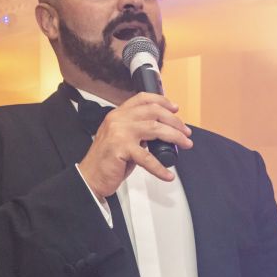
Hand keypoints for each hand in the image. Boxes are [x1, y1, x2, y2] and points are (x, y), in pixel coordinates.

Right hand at [78, 92, 192, 198]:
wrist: (90, 177)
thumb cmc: (109, 160)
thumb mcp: (122, 138)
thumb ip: (138, 131)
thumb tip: (162, 132)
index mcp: (119, 114)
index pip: (142, 99)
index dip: (162, 101)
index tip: (175, 108)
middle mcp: (118, 119)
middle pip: (154, 112)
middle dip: (175, 121)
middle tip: (186, 132)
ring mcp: (119, 133)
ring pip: (155, 129)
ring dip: (175, 136)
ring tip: (186, 144)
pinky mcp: (121, 149)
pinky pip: (147, 158)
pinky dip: (160, 168)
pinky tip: (168, 175)